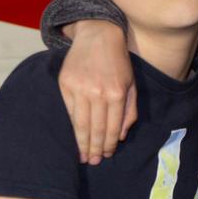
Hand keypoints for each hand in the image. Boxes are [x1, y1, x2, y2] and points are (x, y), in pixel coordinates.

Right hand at [59, 20, 135, 163]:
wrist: (98, 36)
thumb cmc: (118, 63)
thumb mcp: (131, 84)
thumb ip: (129, 111)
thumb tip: (121, 136)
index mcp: (117, 93)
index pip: (112, 127)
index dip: (109, 144)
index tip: (106, 155)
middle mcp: (98, 92)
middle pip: (95, 128)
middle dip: (95, 148)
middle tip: (93, 162)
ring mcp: (80, 89)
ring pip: (80, 123)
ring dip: (82, 143)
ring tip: (83, 156)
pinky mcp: (65, 84)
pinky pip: (68, 111)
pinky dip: (71, 127)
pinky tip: (74, 137)